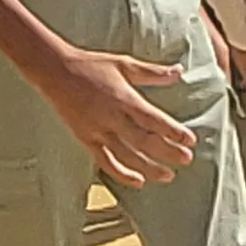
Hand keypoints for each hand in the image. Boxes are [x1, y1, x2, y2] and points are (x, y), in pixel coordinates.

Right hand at [43, 45, 194, 184]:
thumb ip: (153, 72)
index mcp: (123, 97)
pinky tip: (138, 181)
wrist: (55, 71)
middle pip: (144, 140)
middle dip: (167, 152)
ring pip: (127, 155)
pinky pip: (105, 161)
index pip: (153, 119)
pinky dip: (122, 174)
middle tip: (187, 160)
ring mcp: (97, 130)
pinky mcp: (85, 139)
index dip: (173, 132)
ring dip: (149, 167)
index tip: (190, 140)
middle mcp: (111, 117)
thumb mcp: (124, 64)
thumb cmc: (92, 65)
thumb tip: (179, 71)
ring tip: (168, 176)